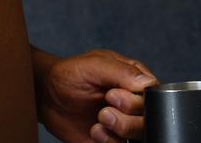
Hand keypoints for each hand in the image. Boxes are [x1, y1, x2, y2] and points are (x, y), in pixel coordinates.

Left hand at [35, 48, 157, 142]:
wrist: (47, 96)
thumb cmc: (70, 74)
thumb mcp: (93, 65)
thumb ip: (121, 71)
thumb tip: (147, 82)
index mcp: (134, 79)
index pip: (154, 93)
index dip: (138, 99)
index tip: (112, 94)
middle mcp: (133, 101)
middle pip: (150, 116)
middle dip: (128, 115)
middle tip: (105, 106)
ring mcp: (123, 121)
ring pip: (139, 134)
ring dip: (120, 128)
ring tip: (99, 118)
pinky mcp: (111, 138)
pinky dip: (109, 141)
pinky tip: (94, 130)